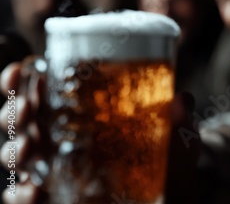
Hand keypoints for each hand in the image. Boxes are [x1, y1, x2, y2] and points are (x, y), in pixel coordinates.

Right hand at [0, 62, 200, 203]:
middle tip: (29, 111)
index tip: (23, 68)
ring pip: (16, 156)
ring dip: (15, 149)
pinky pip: (22, 198)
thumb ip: (180, 122)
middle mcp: (63, 140)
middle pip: (22, 121)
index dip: (22, 79)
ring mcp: (57, 171)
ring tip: (30, 146)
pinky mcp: (54, 199)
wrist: (171, 199)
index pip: (43, 92)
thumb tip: (183, 97)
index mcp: (84, 116)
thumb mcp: (177, 142)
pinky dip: (20, 195)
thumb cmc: (170, 166)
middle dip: (15, 112)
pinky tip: (33, 192)